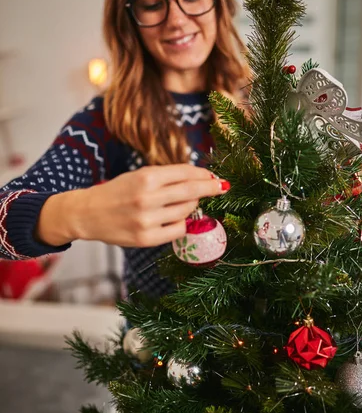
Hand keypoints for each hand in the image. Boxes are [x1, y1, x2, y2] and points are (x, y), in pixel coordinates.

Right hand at [36, 164, 229, 247]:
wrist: (88, 214)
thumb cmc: (117, 192)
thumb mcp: (138, 176)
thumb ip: (166, 177)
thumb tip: (199, 179)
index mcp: (145, 177)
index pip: (184, 174)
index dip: (203, 175)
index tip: (215, 177)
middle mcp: (147, 198)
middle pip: (191, 191)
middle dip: (209, 188)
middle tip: (221, 186)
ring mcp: (147, 220)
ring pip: (186, 211)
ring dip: (191, 205)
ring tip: (185, 202)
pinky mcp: (146, 238)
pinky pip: (178, 230)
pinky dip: (182, 223)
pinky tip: (176, 218)